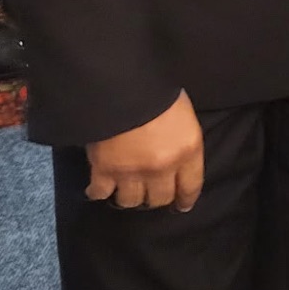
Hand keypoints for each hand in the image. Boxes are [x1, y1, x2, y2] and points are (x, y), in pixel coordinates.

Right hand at [85, 91, 204, 211]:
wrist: (123, 84)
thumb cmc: (158, 89)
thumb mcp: (183, 112)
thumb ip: (181, 137)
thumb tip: (174, 150)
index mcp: (187, 150)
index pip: (191, 186)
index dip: (185, 199)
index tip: (181, 206)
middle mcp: (162, 168)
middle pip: (160, 199)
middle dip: (155, 198)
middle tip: (150, 194)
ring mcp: (132, 172)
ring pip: (131, 201)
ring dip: (129, 197)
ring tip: (125, 190)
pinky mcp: (104, 170)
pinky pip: (101, 193)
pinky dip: (98, 193)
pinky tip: (97, 190)